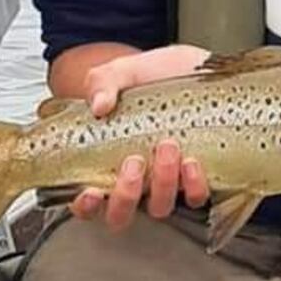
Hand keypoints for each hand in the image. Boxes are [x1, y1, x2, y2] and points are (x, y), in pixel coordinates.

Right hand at [71, 44, 210, 230]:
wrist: (193, 67)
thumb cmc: (152, 76)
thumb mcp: (122, 71)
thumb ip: (102, 83)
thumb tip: (98, 106)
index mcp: (106, 162)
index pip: (87, 201)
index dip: (84, 205)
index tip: (91, 191)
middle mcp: (135, 180)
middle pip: (121, 213)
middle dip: (126, 195)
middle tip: (133, 162)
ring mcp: (165, 182)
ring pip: (159, 207)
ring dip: (161, 184)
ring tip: (167, 147)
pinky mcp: (196, 177)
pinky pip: (195, 197)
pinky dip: (193, 186)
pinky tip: (192, 163)